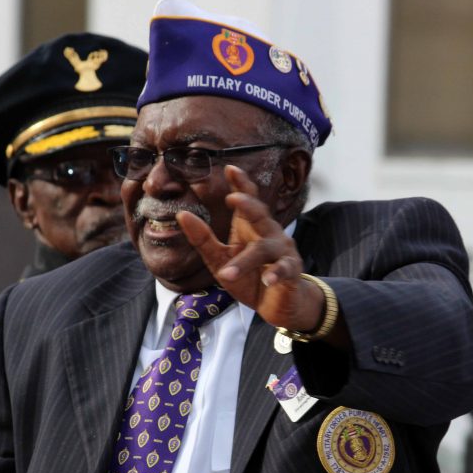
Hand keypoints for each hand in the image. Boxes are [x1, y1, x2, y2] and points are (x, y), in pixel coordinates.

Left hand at [176, 165, 323, 332]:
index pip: (248, 199)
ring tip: (227, 272)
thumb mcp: (219, 259)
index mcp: (250, 226)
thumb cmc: (249, 278)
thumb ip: (203, 239)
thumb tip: (181, 214)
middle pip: (260, 214)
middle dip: (249, 206)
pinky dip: (277, 274)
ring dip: (246, 260)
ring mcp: (282, 251)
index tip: (230, 168)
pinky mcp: (291, 271)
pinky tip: (268, 280)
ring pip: (265, 248)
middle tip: (234, 199)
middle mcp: (269, 233)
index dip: (241, 184)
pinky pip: (285, 269)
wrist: (277, 304)